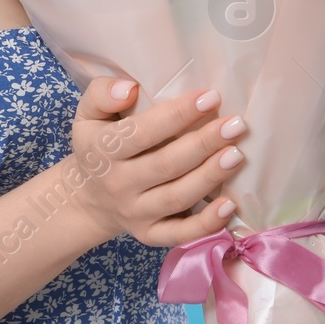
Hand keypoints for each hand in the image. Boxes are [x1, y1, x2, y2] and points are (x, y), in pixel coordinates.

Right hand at [66, 77, 249, 247]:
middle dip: (204, 144)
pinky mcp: (149, 234)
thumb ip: (101, 92)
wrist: (86, 198)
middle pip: (166, 165)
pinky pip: (179, 234)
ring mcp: (135, 213)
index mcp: (103, 150)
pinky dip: (206, 224)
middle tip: (235, 125)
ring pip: (177, 197)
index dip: (178, 114)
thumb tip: (129, 88)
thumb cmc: (97, 146)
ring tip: (237, 155)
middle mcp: (118, 184)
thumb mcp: (87, 114)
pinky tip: (230, 205)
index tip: (211, 97)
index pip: (143, 132)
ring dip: (210, 176)